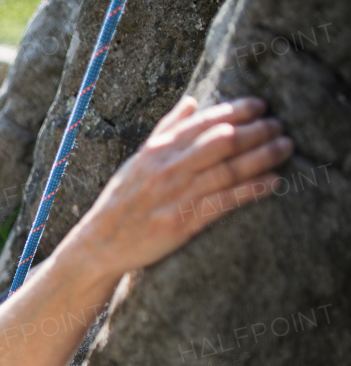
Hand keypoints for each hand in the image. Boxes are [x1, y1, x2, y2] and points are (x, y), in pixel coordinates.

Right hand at [65, 96, 291, 280]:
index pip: (204, 122)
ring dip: (261, 157)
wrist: (100, 244)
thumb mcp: (138, 161)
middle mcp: (168, 170)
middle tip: (279, 125)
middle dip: (256, 131)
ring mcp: (176, 196)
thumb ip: (166, 130)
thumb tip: (191, 101)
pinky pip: (224, 202)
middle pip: (222, 142)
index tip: (260, 106)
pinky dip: (251, 190)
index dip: (236, 111)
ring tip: (285, 147)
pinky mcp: (183, 223)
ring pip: (227, 170)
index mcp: (158, 151)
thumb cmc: (120, 202)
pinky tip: (272, 182)